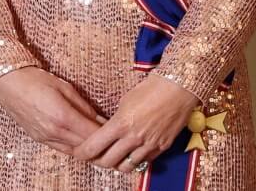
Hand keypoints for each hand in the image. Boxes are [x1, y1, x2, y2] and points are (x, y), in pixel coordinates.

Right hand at [0, 67, 103, 154]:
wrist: (7, 82)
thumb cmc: (35, 79)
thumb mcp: (66, 88)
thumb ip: (85, 107)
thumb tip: (102, 120)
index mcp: (62, 116)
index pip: (94, 135)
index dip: (109, 134)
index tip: (118, 128)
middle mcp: (54, 131)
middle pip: (87, 147)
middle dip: (102, 143)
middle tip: (113, 136)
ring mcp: (45, 137)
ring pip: (76, 152)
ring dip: (89, 147)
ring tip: (99, 138)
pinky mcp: (39, 139)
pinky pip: (63, 149)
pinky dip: (76, 146)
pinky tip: (82, 138)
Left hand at [70, 74, 198, 171]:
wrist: (177, 89)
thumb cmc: (148, 90)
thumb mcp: (124, 102)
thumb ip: (114, 121)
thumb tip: (106, 132)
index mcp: (120, 124)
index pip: (94, 147)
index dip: (83, 153)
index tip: (78, 152)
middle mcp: (134, 138)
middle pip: (108, 162)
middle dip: (96, 161)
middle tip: (93, 157)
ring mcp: (149, 145)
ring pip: (126, 166)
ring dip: (116, 164)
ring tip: (112, 157)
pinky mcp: (162, 148)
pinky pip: (144, 161)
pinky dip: (134, 161)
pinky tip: (130, 154)